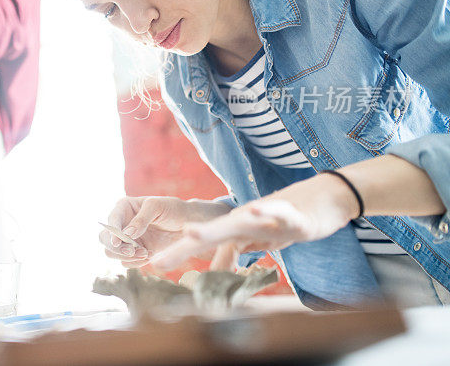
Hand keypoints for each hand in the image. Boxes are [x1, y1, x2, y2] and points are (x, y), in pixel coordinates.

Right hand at [99, 196, 231, 268]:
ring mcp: (128, 239)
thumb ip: (141, 219)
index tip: (118, 242)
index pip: (111, 222)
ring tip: (145, 253)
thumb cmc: (173, 209)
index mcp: (124, 207)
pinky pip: (126, 262)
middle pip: (105, 240)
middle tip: (134, 251)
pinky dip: (135, 262)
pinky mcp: (136, 252)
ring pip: (113, 253)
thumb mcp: (157, 207)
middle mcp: (122, 224)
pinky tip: (149, 255)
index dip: (112, 233)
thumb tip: (126, 234)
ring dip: (127, 256)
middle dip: (117, 248)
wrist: (188, 224)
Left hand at [150, 174, 358, 271]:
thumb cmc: (283, 222)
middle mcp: (241, 220)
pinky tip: (255, 210)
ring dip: (213, 229)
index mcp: (232, 229)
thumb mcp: (255, 242)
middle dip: (181, 248)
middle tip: (157, 260)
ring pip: (235, 222)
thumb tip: (212, 274)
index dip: (177, 253)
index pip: (200, 243)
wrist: (321, 199)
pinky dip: (266, 212)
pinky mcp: (290, 214)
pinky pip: (276, 211)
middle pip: (208, 235)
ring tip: (190, 233)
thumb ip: (232, 253)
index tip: (152, 265)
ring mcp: (263, 216)